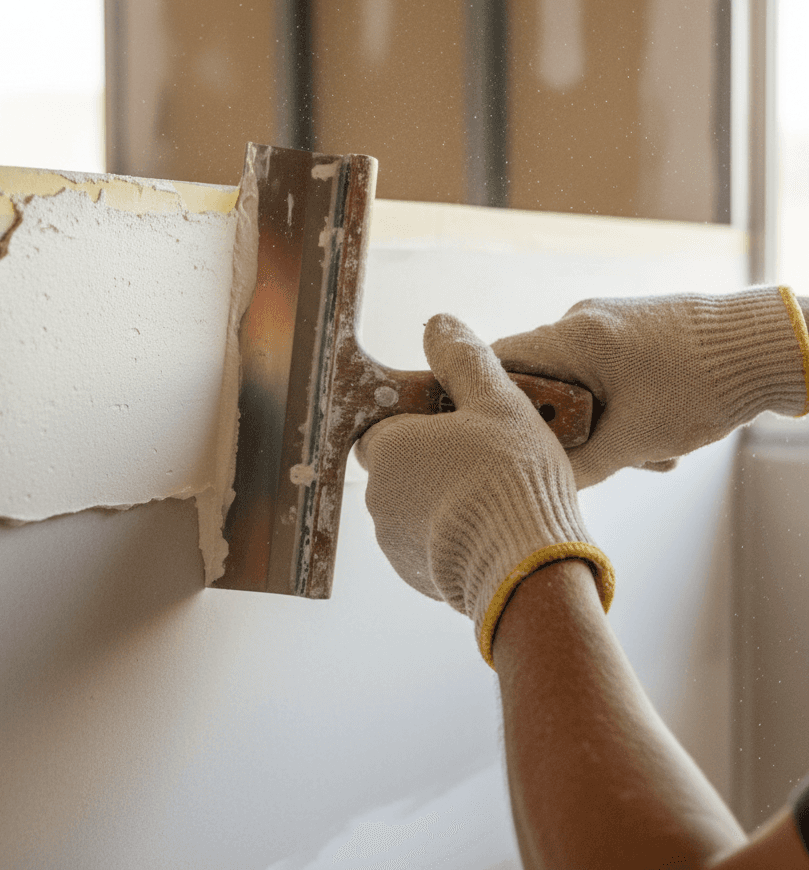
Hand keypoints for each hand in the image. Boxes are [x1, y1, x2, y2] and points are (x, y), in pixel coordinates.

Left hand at [356, 314, 613, 666]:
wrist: (524, 567)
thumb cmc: (509, 478)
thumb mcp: (496, 400)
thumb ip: (464, 360)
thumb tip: (439, 325)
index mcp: (387, 447)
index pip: (387, 424)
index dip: (424, 421)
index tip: (461, 426)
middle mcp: (377, 496)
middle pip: (403, 465)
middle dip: (438, 460)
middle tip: (487, 459)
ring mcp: (394, 541)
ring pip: (418, 506)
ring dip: (447, 499)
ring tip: (496, 497)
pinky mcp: (415, 576)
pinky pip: (430, 544)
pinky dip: (455, 536)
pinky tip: (493, 530)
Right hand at [491, 289, 808, 487]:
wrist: (768, 347)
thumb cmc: (701, 386)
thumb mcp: (634, 439)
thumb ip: (580, 463)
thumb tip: (541, 481)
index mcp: (571, 337)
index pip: (497, 361)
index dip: (485, 398)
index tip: (493, 435)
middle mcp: (582, 321)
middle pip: (538, 379)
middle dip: (558, 425)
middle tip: (589, 458)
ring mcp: (609, 322)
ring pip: (577, 382)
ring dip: (599, 423)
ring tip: (643, 452)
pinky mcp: (634, 331)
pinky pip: (605, 374)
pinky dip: (621, 407)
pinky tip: (657, 437)